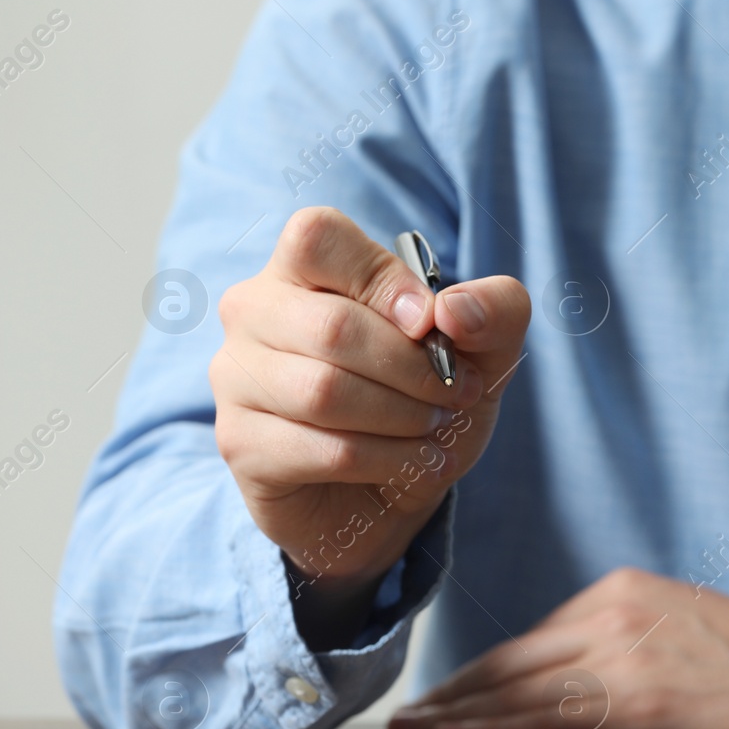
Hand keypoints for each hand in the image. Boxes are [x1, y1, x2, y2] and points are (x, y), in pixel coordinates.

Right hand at [211, 208, 529, 642]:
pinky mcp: (241, 443)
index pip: (317, 237)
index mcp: (301, 267)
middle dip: (414, 370)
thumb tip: (453, 311)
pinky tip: (414, 466)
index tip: (430, 326)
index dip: (384, 280)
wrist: (388, 491)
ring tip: (435, 432)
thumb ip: (494, 310)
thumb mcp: (482, 350)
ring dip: (403, 418)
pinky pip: (322, 450)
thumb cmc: (421, 399)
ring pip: (324, 392)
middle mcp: (253, 311)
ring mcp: (235, 378)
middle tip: (456, 395)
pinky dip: (387, 461)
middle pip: (333, 327)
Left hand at [388, 567, 728, 728]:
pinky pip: (546, 722)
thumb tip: (557, 668)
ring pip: (515, 690)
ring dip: (456, 713)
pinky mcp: (638, 706)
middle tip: (405, 714)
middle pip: (508, 661)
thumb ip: (614, 634)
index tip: (441, 693)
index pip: (528, 640)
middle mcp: (609, 616)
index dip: (477, 672)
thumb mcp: (673, 619)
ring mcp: (621, 661)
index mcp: (616, 590)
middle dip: (451, 691)